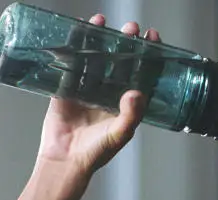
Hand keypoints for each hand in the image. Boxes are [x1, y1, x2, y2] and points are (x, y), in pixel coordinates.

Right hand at [35, 16, 161, 179]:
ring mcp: (86, 88)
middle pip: (119, 59)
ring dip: (98, 39)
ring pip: (94, 57)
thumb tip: (137, 92)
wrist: (65, 160)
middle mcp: (108, 91)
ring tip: (102, 20)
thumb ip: (131, 115)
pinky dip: (72, 46)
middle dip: (125, 42)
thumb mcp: (119, 135)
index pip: (141, 72)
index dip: (148, 54)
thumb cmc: (96, 152)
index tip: (152, 36)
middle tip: (130, 27)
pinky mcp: (66, 88)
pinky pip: (70, 62)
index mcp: (125, 101)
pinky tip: (77, 30)